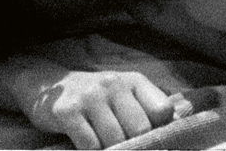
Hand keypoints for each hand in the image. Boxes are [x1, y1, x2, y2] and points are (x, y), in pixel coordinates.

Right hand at [17, 68, 172, 150]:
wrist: (49, 86)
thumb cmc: (95, 97)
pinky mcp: (68, 112)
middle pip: (139, 129)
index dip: (159, 131)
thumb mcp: (123, 94)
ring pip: (114, 139)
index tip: (152, 141)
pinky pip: (89, 145)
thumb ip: (147, 109)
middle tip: (126, 147)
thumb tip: (176, 128)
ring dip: (112, 150)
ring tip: (108, 147)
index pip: (162, 110)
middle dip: (134, 145)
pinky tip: (89, 148)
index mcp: (133, 81)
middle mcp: (113, 84)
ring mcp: (90, 97)